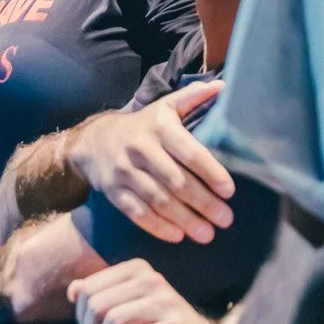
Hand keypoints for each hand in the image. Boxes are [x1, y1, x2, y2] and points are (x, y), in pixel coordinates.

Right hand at [68, 83, 233, 244]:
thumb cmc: (142, 125)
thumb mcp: (164, 107)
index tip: (229, 191)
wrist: (95, 140)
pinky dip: (157, 227)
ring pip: (158, 199)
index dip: (211, 172)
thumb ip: (193, 97)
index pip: (190, 152)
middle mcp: (141, 147)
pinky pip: (137, 212)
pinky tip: (177, 236)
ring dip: (185, 219)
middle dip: (203, 202)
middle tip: (225, 219)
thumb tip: (224, 87)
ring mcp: (125, 171)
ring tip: (207, 234)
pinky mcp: (113, 191)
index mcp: (159, 125)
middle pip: (176, 181)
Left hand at [69, 260, 215, 323]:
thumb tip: (73, 291)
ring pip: (111, 321)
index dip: (82, 316)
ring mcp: (164, 302)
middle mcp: (151, 280)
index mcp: (138, 268)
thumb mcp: (131, 300)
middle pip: (97, 306)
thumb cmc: (158, 322)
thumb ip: (101, 293)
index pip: (88, 288)